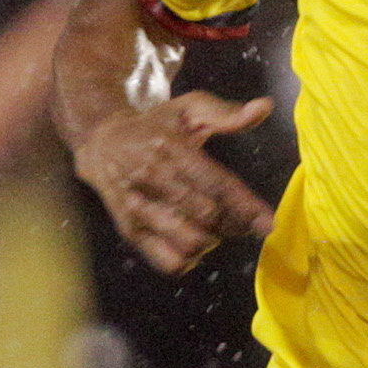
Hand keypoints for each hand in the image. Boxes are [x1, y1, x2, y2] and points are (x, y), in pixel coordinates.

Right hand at [72, 91, 276, 272]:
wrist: (100, 143)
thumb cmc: (155, 127)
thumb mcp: (187, 109)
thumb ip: (226, 113)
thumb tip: (264, 108)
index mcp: (171, 148)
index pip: (215, 182)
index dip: (245, 206)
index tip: (267, 224)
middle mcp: (152, 178)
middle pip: (207, 215)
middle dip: (232, 223)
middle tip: (241, 222)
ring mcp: (139, 206)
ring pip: (189, 241)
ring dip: (211, 241)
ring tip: (214, 229)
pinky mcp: (129, 229)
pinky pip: (167, 260)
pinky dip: (188, 259)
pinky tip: (192, 244)